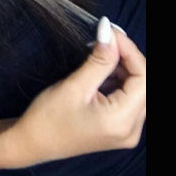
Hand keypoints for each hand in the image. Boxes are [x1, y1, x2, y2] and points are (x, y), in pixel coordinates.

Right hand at [8, 18, 145, 166]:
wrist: (31, 144)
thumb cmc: (48, 118)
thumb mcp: (74, 86)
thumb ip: (99, 60)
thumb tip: (110, 30)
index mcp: (123, 121)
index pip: (144, 79)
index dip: (130, 51)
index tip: (110, 31)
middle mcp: (132, 129)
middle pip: (143, 84)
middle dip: (127, 57)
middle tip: (104, 38)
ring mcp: (127, 131)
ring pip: (137, 90)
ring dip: (122, 67)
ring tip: (98, 52)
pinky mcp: (118, 128)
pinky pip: (128, 98)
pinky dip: (117, 80)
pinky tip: (99, 70)